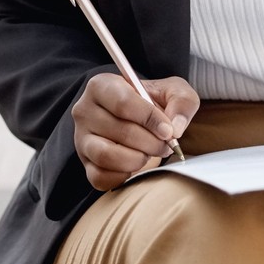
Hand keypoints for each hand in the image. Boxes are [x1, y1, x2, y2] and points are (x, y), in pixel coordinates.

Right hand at [71, 73, 199, 190]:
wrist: (137, 120)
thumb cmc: (152, 103)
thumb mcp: (171, 91)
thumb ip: (181, 101)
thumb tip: (175, 128)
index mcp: (101, 86)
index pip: (123, 103)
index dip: (150, 119)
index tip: (169, 131)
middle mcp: (85, 111)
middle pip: (120, 131)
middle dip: (151, 143)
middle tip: (165, 145)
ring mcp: (81, 139)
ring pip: (107, 155)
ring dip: (137, 160)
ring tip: (149, 154)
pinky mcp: (86, 164)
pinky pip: (100, 178)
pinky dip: (123, 176)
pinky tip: (135, 166)